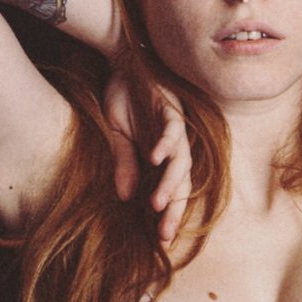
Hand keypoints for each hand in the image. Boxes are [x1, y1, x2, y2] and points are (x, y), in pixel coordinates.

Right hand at [103, 72, 191, 246]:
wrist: (124, 59)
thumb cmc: (125, 98)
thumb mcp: (118, 136)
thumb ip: (125, 164)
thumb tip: (125, 198)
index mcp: (163, 156)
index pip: (172, 191)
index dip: (169, 215)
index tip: (162, 241)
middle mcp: (174, 146)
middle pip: (183, 183)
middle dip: (175, 210)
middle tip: (165, 235)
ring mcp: (175, 127)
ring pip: (181, 160)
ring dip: (169, 182)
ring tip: (156, 203)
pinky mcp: (171, 107)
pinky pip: (173, 128)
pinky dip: (165, 143)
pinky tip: (155, 157)